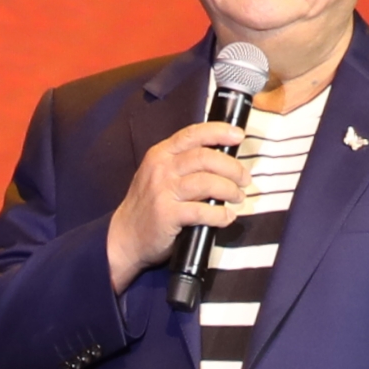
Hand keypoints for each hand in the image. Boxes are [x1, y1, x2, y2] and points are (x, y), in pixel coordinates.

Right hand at [105, 119, 251, 290]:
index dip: (219, 132)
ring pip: (206, 182)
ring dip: (229, 190)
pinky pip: (201, 211)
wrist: (124, 237)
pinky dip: (219, 214)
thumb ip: (183, 163)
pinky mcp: (166, 214)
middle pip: (205, 158)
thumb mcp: (159, 174)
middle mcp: (161, 168)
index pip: (193, 134)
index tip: (239, 136)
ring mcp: (163, 191)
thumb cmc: (148, 205)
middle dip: (232, 167)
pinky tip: (226, 217)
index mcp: (161, 154)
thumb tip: (223, 160)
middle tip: (244, 178)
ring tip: (238, 197)